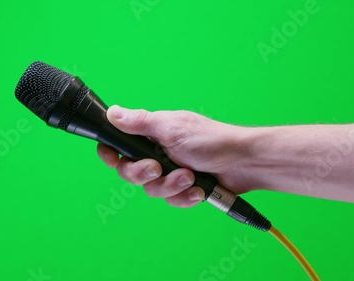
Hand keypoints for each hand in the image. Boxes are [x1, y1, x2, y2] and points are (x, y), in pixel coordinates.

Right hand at [96, 105, 254, 207]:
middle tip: (158, 168)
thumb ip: (140, 123)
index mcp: (152, 134)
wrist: (242, 163)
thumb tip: (112, 112)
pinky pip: (171, 200)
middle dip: (144, 174)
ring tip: (190, 177)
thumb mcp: (172, 128)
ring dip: (171, 186)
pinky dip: (184, 196)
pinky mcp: (182, 188)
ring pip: (151, 189)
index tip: (113, 159)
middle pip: (130, 172)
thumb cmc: (211, 139)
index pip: (119, 143)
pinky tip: (197, 189)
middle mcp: (157, 153)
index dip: (111, 153)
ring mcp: (170, 171)